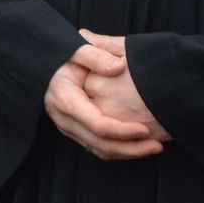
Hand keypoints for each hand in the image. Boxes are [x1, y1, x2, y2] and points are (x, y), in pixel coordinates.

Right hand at [44, 39, 162, 160]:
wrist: (45, 67)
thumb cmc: (63, 57)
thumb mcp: (76, 49)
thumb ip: (97, 55)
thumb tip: (119, 67)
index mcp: (65, 100)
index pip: (97, 124)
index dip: (122, 130)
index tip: (145, 129)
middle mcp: (64, 119)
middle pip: (100, 144)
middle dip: (131, 148)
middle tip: (158, 145)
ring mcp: (68, 128)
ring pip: (99, 150)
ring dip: (127, 152)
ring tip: (154, 147)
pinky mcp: (75, 132)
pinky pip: (97, 148)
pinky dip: (119, 150)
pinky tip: (138, 145)